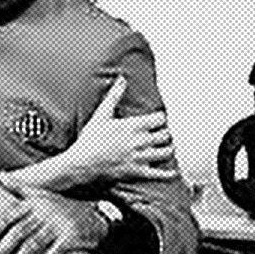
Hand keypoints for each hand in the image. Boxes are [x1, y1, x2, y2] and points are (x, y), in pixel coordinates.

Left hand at [0, 185, 107, 253]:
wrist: (95, 214)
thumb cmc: (61, 206)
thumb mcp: (41, 193)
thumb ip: (19, 187)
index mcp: (33, 202)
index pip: (8, 217)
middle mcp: (44, 212)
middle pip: (19, 232)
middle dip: (3, 249)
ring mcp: (58, 224)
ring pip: (33, 244)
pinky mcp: (71, 237)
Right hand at [58, 76, 176, 183]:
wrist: (82, 162)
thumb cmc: (90, 139)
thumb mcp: (101, 114)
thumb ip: (114, 95)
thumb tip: (121, 79)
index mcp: (133, 126)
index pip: (160, 119)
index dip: (160, 119)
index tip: (158, 120)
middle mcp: (140, 141)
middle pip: (165, 135)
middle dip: (165, 134)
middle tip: (163, 134)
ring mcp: (140, 157)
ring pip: (165, 153)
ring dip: (168, 149)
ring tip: (167, 148)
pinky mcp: (137, 172)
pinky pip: (158, 174)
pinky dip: (167, 174)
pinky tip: (172, 173)